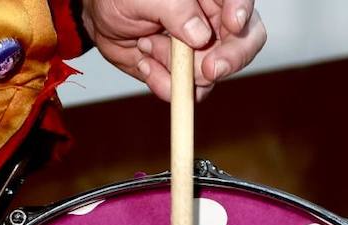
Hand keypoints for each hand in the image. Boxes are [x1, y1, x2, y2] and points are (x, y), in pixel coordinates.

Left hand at [82, 0, 266, 101]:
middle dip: (228, 59)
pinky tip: (146, 63)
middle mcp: (214, 22)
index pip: (241, 2)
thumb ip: (176, 9)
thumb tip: (200, 36)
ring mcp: (203, 51)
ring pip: (213, 74)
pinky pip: (189, 92)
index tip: (233, 24)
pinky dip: (165, 85)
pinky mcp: (186, 74)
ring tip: (147, 45)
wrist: (103, 20)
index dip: (242, 12)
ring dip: (178, 70)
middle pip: (245, 43)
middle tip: (209, 69)